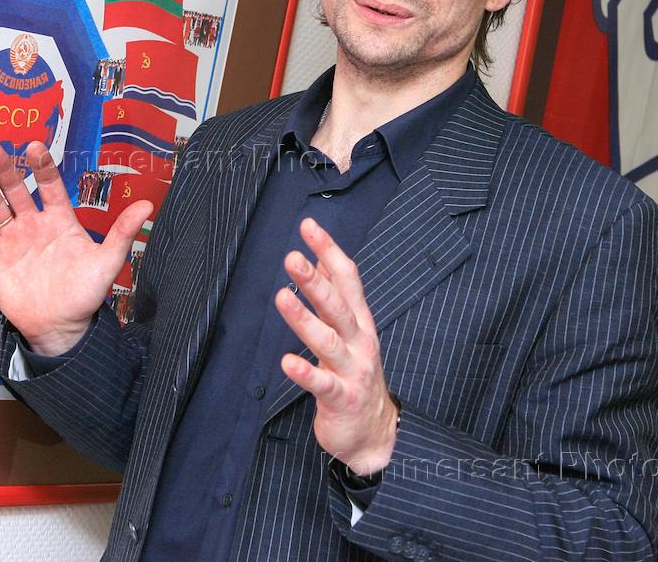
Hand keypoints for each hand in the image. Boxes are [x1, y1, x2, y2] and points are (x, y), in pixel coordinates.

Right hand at [0, 143, 152, 355]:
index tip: (32, 146)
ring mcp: (13, 240)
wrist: (61, 327)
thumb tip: (148, 206)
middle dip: (5, 169)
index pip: (49, 185)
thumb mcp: (107, 262)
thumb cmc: (85, 294)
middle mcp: (34, 224)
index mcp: (60, 220)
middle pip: (16, 190)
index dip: (40, 166)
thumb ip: (123, 232)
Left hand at [275, 218, 398, 475]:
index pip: (347, 278)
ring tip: (282, 298)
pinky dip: (305, 372)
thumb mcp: (351, 330)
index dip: (329, 251)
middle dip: (315, 280)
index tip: (309, 226)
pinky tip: (286, 362)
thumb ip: (337, 294)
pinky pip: (322, 384)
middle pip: (337, 305)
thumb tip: (321, 256)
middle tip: (291, 257)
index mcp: (360, 321)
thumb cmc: (356, 374)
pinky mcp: (342, 398)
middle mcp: (359, 341)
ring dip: (304, 319)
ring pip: (328, 340)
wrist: (375, 431)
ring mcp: (352, 370)